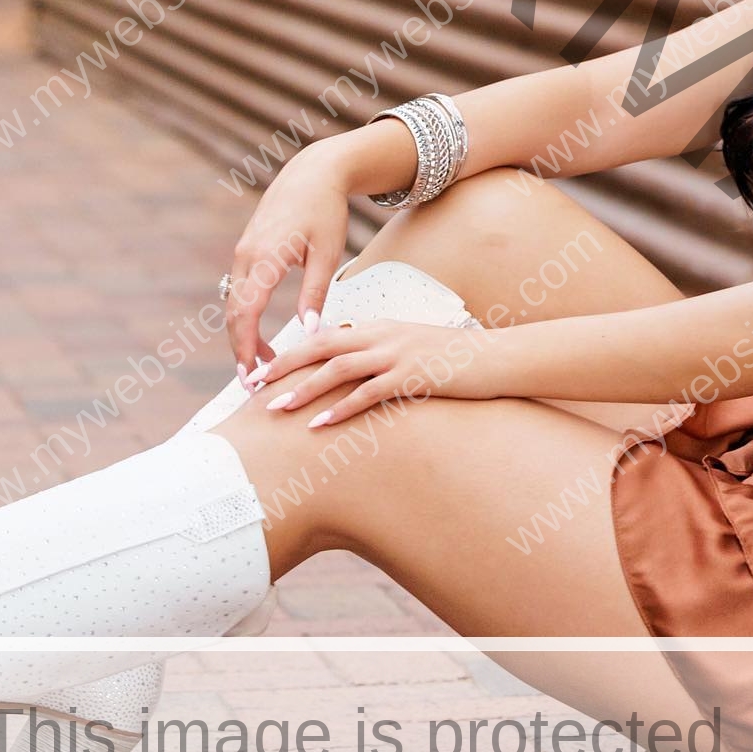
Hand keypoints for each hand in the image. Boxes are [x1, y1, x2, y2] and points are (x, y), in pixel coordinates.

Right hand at [223, 141, 351, 380]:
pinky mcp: (246, 249)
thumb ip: (315, 293)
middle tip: (254, 382)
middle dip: (240, 349)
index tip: (251, 377)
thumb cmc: (326, 210)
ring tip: (263, 362)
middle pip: (234, 313)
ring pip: (234, 303)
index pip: (246, 314)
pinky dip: (244, 315)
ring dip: (242, 334)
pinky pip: (238, 290)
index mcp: (265, 258)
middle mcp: (246, 256)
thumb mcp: (328, 253)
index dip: (246, 348)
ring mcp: (242, 251)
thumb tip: (310, 332)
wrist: (314, 172)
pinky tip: (259, 333)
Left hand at [243, 317, 500, 426]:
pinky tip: (320, 424)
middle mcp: (384, 335)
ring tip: (277, 409)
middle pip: (322, 346)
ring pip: (338, 369)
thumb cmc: (458, 360)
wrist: (498, 357)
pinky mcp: (412, 376)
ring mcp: (397, 354)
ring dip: (304, 389)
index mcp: (381, 327)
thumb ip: (385, 357)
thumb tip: (359, 376)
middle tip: (254, 384)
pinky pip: (367, 393)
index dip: (294, 352)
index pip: (326, 336)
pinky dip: (340, 409)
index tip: (267, 370)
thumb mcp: (415, 351)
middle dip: (285, 365)